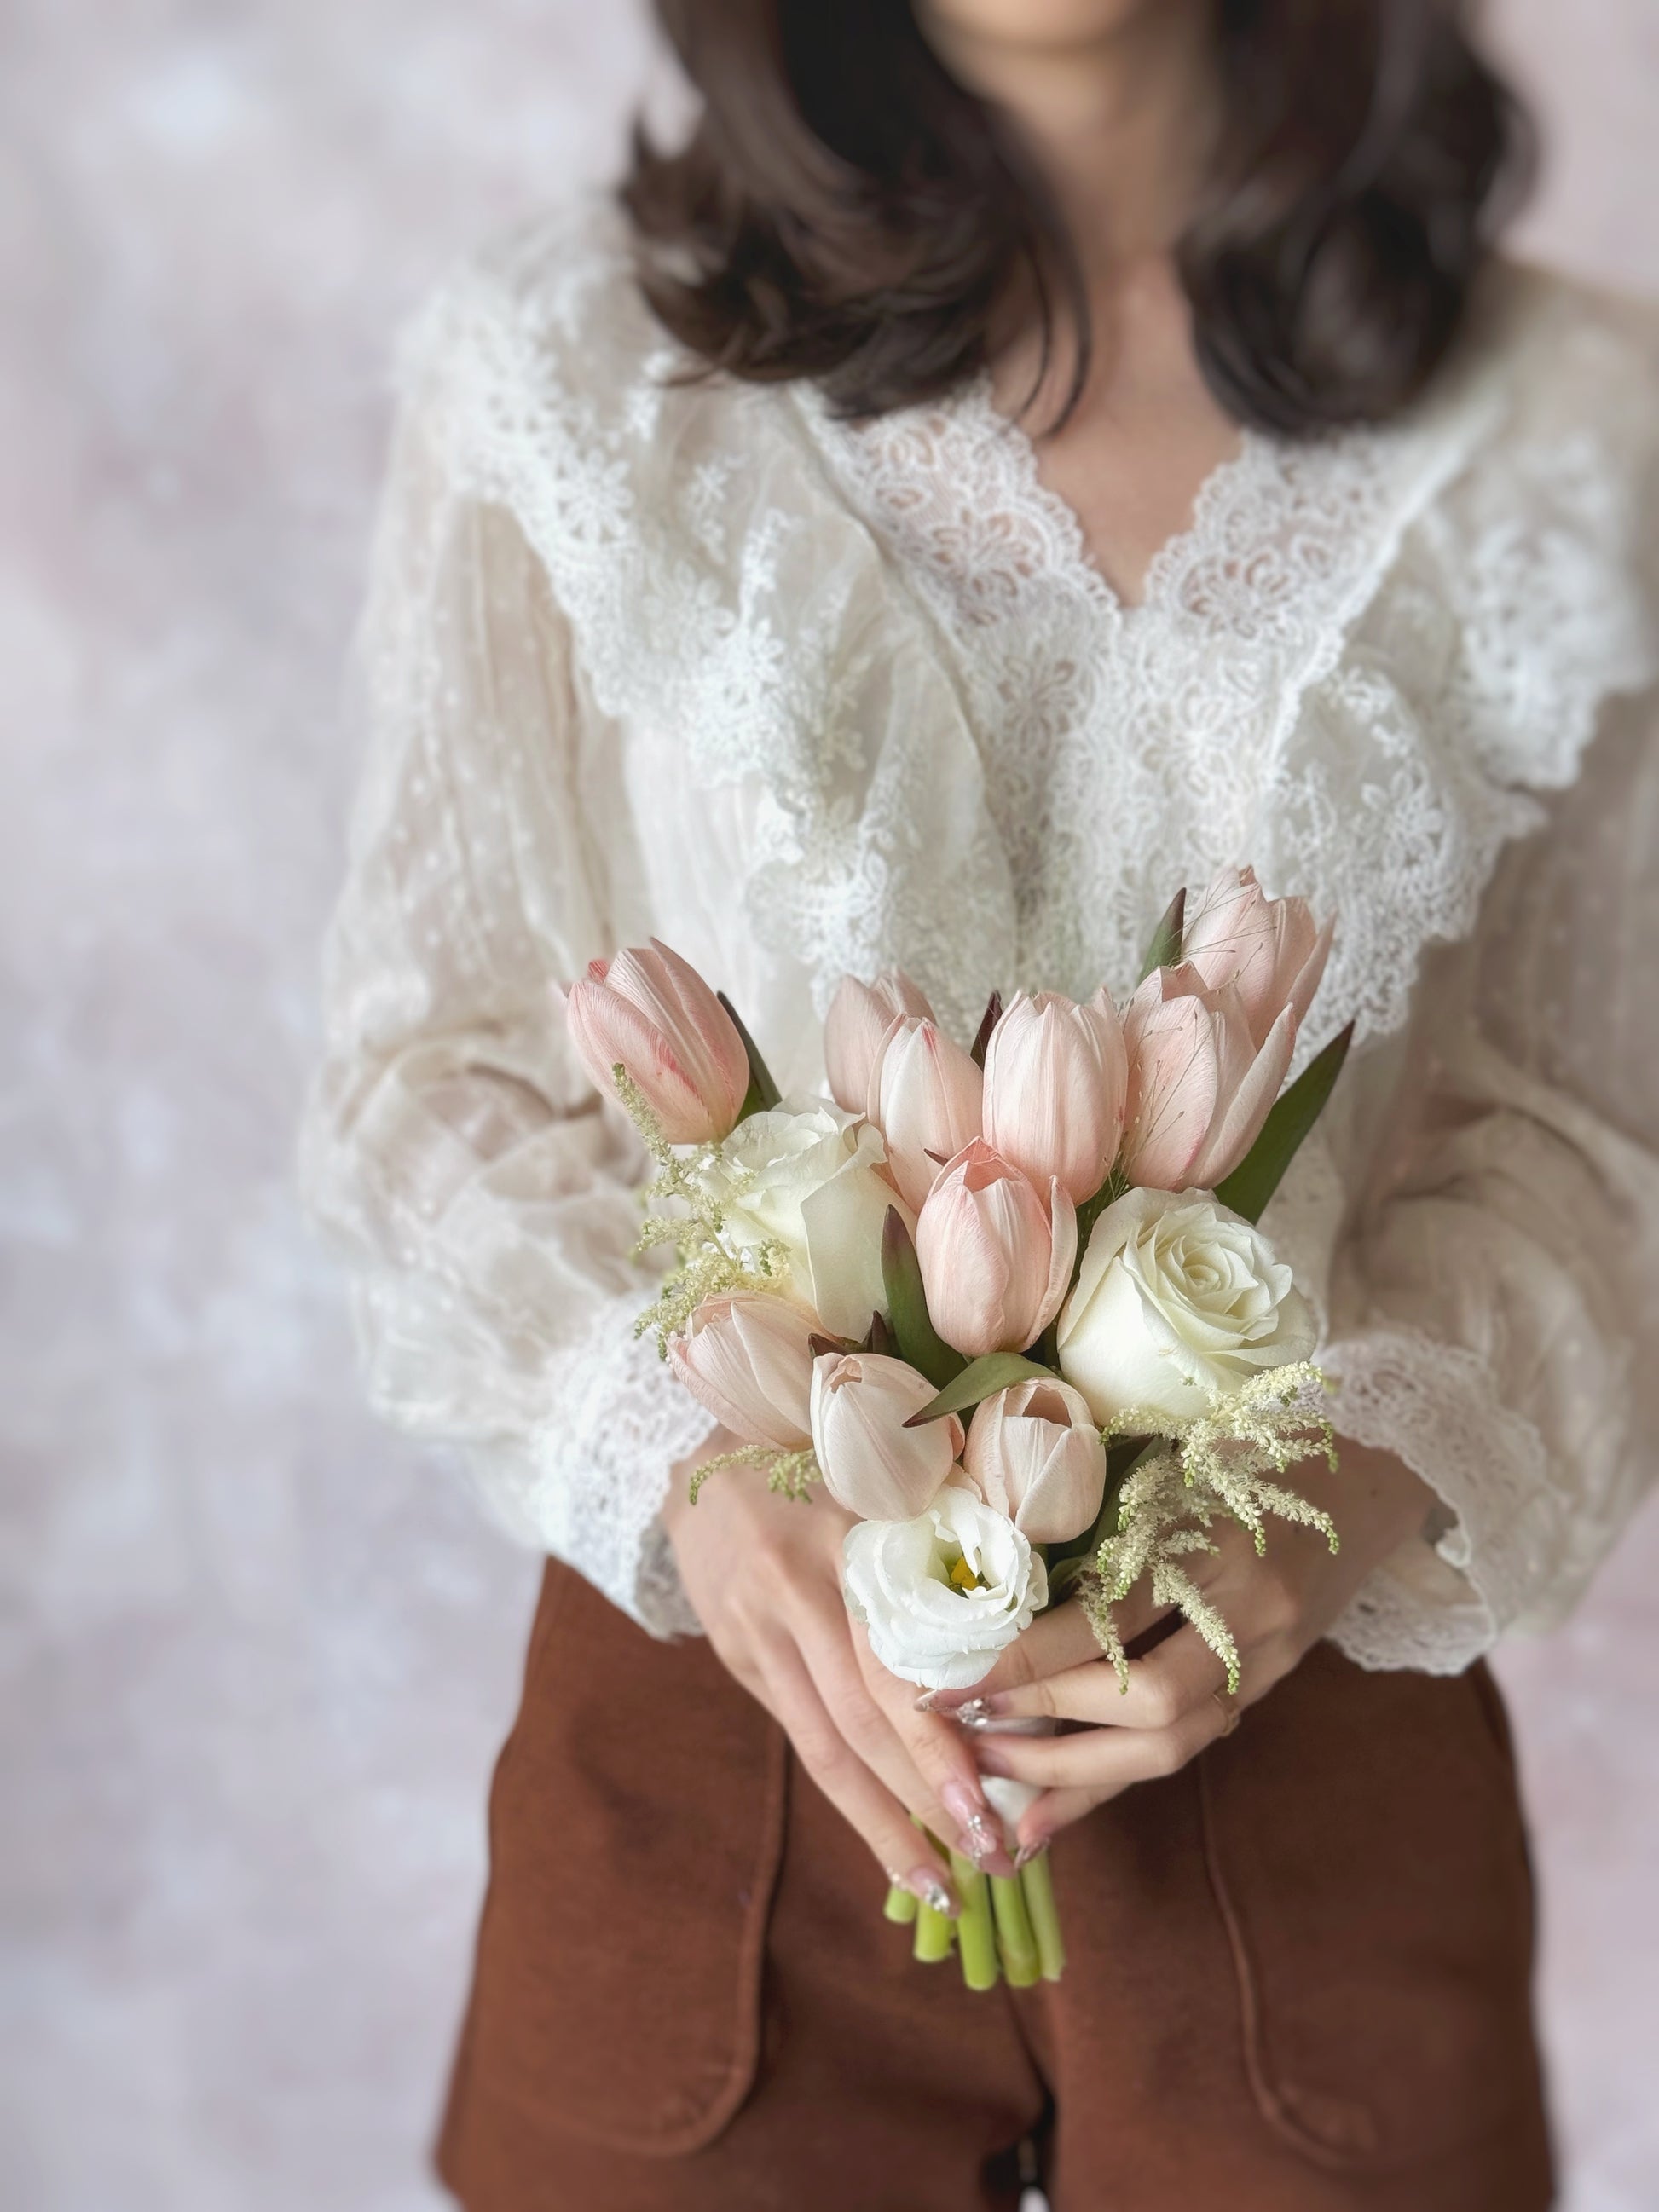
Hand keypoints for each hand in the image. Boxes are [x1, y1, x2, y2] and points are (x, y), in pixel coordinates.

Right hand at [662, 1433, 1015, 1909]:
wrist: (699, 1457)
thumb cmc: (828, 1457)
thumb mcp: (888, 1475)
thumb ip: (947, 1536)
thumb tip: (1031, 1631)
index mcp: (846, 1537)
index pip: (893, 1662)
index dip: (939, 1745)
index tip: (993, 1806)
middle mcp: (793, 1589)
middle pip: (859, 1720)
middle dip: (926, 1802)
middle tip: (993, 1864)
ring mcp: (755, 1630)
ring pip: (823, 1746)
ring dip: (883, 1825)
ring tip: (940, 1887)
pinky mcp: (736, 1656)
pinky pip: (799, 1733)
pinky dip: (846, 1790)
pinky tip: (888, 1835)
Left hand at [936, 1440, 1435, 1856]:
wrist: (1367, 1490)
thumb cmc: (1250, 1457)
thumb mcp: (1180, 1461)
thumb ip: (1106, 1512)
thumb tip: (990, 1569)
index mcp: (1217, 1542)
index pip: (1114, 1618)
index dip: (1031, 1657)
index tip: (955, 1678)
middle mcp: (1249, 1616)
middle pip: (1148, 1703)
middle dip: (1046, 1725)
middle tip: (958, 1730)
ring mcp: (1265, 1664)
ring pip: (1171, 1748)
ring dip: (1073, 1775)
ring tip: (990, 1786)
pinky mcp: (1261, 1690)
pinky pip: (1183, 1750)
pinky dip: (1110, 1784)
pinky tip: (1048, 1813)